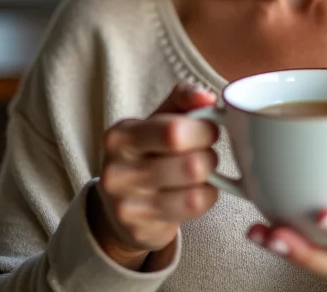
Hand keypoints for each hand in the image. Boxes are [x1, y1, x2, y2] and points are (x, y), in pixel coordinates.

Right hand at [88, 82, 219, 269]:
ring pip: (195, 192)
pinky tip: (194, 191)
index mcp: (121, 136)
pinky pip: (193, 210)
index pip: (174, 132)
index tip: (209, 129)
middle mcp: (117, 172)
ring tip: (200, 173)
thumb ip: (184, 98)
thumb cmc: (150, 149)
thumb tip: (207, 97)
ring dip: (209, 179)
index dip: (204, 129)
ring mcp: (126, 206)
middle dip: (209, 156)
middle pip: (191, 165)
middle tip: (204, 153)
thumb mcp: (161, 117)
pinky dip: (206, 197)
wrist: (121, 203)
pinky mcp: (140, 229)